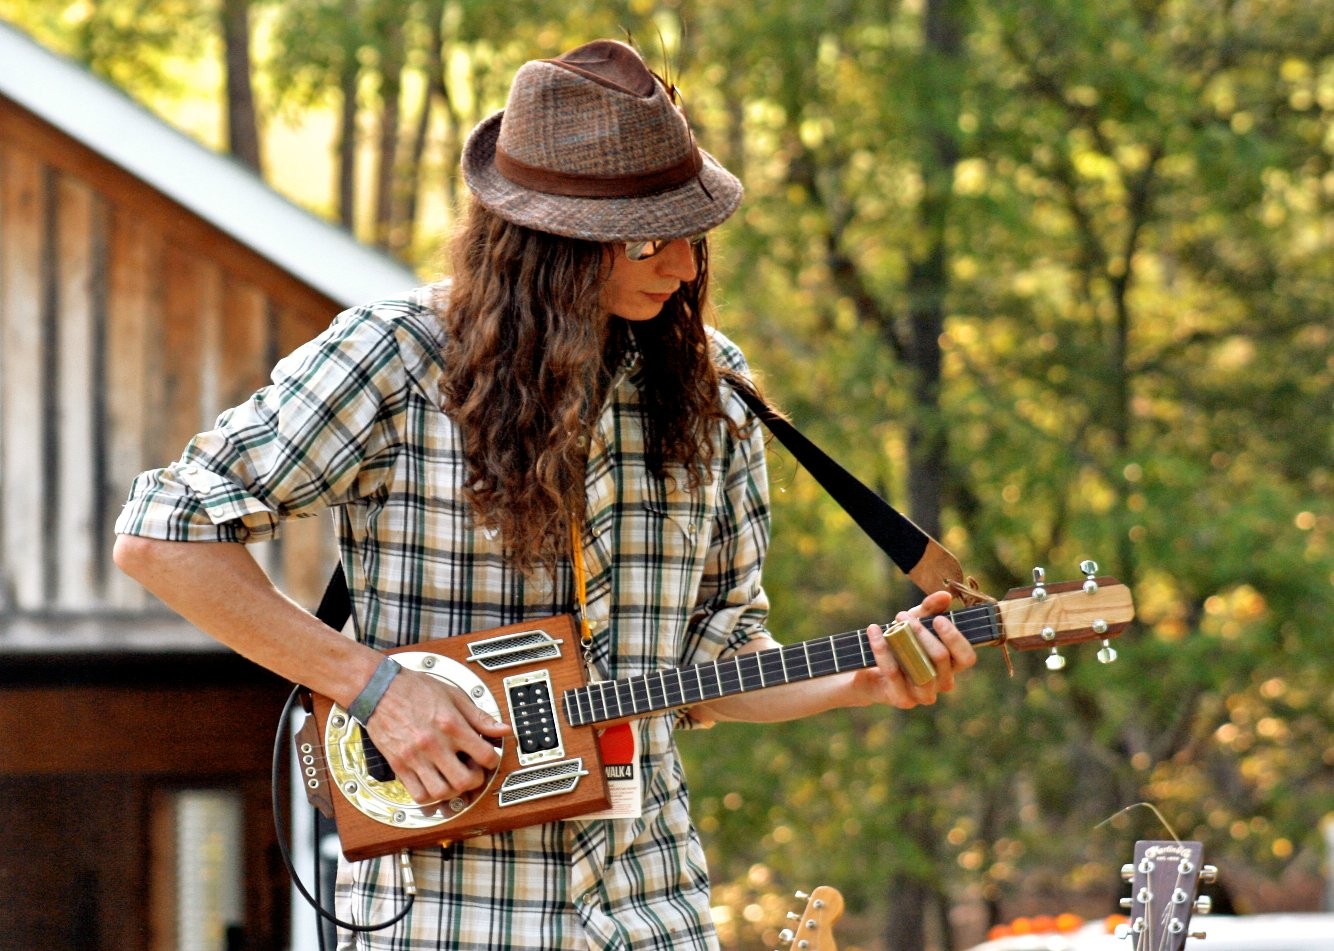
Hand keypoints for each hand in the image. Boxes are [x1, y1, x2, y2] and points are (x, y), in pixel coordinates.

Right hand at [363, 669, 511, 804]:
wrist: (379, 688)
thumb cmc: (414, 689)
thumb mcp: (453, 695)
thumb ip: (479, 716)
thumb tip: (502, 729)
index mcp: (450, 724)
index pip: (484, 755)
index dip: (493, 759)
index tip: (490, 758)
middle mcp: (433, 743)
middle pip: (464, 780)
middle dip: (475, 780)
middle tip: (473, 772)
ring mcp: (415, 757)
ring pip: (441, 792)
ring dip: (453, 791)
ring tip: (454, 778)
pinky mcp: (399, 765)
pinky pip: (417, 794)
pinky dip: (430, 796)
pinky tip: (435, 783)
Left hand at [856, 590, 977, 708]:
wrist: (867, 668)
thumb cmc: (899, 643)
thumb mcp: (914, 622)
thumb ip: (930, 608)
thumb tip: (945, 596)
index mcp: (952, 666)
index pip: (967, 658)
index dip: (955, 639)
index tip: (938, 619)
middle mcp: (942, 683)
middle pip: (941, 658)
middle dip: (922, 632)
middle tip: (903, 615)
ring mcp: (923, 695)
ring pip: (922, 670)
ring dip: (905, 642)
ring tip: (892, 623)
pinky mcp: (902, 699)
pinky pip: (894, 673)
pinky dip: (883, 650)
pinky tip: (874, 631)